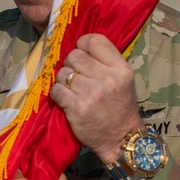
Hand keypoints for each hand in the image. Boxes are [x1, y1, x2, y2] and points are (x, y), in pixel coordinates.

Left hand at [49, 33, 142, 163]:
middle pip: (74, 55)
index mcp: (121, 68)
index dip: (83, 44)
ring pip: (63, 73)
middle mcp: (106, 78)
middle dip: (71, 65)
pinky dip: (58, 94)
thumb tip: (80, 48)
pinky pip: (56, 90)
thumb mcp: (123, 80)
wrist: (121, 138)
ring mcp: (91, 92)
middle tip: (77, 77)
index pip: (94, 40)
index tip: (82, 54)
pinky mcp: (76, 107)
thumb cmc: (120, 107)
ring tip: (74, 90)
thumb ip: (106, 62)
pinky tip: (67, 100)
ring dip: (64, 81)